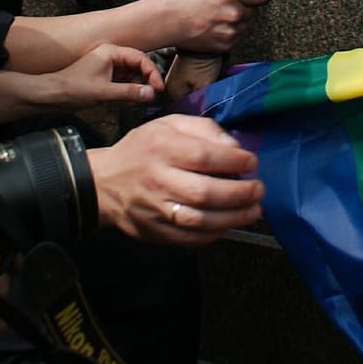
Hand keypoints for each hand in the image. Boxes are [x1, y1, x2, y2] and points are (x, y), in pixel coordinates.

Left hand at [36, 43, 163, 111]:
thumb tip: (151, 94)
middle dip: (147, 80)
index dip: (152, 73)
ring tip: (141, 100)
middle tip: (154, 94)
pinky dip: (130, 90)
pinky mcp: (105, 76)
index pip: (141, 58)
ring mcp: (108, 66)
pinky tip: (131, 101)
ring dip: (139, 86)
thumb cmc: (72, 89)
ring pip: (132, 73)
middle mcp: (111, 55)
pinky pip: (124, 81)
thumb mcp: (104, 92)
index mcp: (111, 52)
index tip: (158, 88)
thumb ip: (129, 92)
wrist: (53, 95)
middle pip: (139, 64)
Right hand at [90, 115, 261, 245]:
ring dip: (233, 218)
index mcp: (161, 148)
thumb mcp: (168, 126)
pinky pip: (189, 238)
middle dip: (239, 193)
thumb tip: (236, 148)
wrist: (104, 183)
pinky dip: (214, 233)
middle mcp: (157, 179)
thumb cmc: (143, 150)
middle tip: (258, 189)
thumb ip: (204, 129)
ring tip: (253, 210)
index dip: (234, 161)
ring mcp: (154, 209)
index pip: (203, 156)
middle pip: (204, 192)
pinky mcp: (154, 232)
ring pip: (198, 220)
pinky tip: (228, 223)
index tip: (252, 162)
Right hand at [158, 0, 267, 52]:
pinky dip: (228, 34)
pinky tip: (214, 27)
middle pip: (252, 11)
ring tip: (218, 16)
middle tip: (228, 5)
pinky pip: (234, 38)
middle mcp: (234, 13)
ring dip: (236, 21)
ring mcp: (230, 30)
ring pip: (243, 25)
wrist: (168, 20)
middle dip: (244, 7)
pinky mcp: (225, 44)